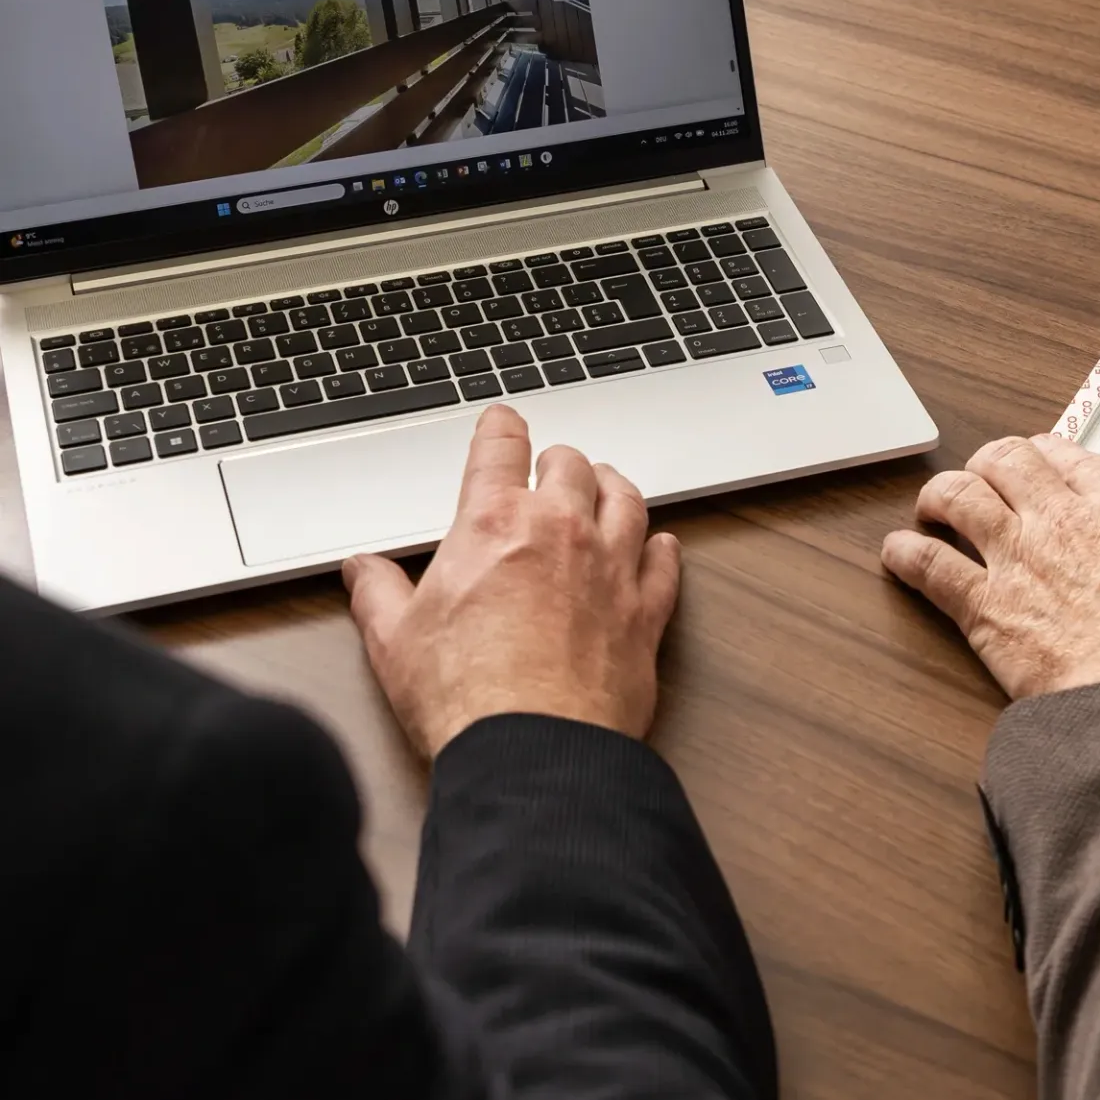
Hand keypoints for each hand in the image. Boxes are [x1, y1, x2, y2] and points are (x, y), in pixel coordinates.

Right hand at [342, 406, 681, 756]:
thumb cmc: (466, 696)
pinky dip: (662, 550)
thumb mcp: (394, 639)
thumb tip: (362, 570)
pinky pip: (664, 564)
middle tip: (552, 467)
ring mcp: (611, 570)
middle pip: (574, 467)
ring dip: (614, 488)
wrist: (534, 750)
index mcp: (495, 524)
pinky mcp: (646, 614)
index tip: (504, 422)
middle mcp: (562, 533)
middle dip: (559, 462)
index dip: (501, 428)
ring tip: (607, 486)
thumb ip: (377, 593)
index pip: (502, 450)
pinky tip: (660, 546)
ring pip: (627, 503)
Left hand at [882, 435, 1099, 700]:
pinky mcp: (983, 609)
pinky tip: (897, 555)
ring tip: (933, 507)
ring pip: (957, 496)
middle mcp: (1062, 518)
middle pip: (1003, 459)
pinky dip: (905, 554)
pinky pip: (927, 565)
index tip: (1037, 463)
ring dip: (940, 497)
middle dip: (987, 464)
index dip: (1043, 453)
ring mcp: (1017, 559)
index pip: (1066, 451)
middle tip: (982, 479)